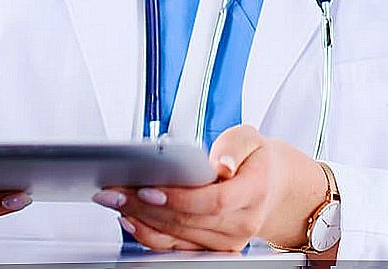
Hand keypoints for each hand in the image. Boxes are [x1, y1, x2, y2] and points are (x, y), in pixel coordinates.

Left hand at [92, 125, 329, 252]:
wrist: (273, 186)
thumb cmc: (256, 159)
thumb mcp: (251, 139)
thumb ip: (234, 146)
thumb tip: (221, 163)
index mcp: (253, 192)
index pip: (213, 201)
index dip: (179, 198)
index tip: (149, 188)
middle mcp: (242, 223)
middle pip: (188, 221)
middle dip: (145, 206)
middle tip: (114, 190)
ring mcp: (228, 241)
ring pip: (179, 237)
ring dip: (142, 220)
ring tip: (115, 201)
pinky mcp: (214, 248)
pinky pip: (178, 248)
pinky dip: (151, 235)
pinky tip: (131, 220)